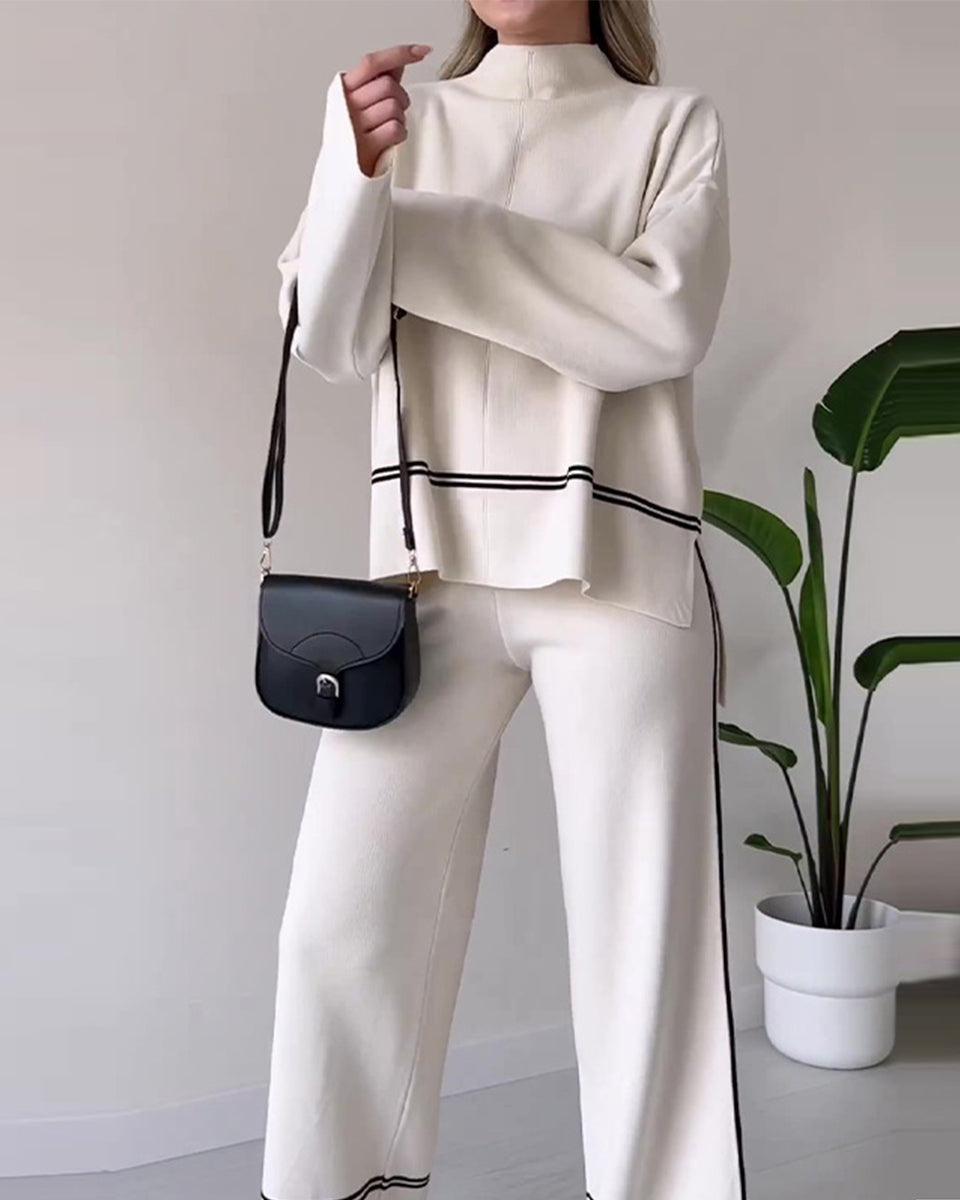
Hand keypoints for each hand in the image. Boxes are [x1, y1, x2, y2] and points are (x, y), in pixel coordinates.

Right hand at [341, 43, 431, 177]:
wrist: (341, 173)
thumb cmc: (354, 135)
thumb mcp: (361, 103)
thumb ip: (379, 81)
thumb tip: (400, 61)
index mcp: (343, 89)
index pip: (372, 63)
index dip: (398, 54)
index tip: (422, 51)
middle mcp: (345, 105)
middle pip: (388, 86)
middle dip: (400, 98)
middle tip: (394, 111)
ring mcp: (353, 126)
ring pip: (393, 107)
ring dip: (399, 118)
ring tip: (387, 128)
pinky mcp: (365, 147)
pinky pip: (395, 129)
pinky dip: (400, 134)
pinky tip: (390, 140)